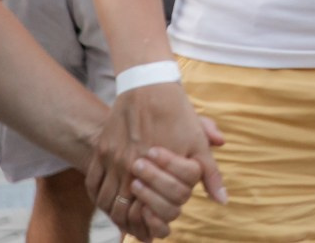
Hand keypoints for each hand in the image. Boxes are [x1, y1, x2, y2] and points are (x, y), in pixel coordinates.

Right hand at [87, 84, 225, 238]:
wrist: (149, 86)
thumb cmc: (178, 114)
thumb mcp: (199, 142)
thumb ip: (210, 174)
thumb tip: (222, 201)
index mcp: (156, 166)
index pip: (147, 209)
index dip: (151, 224)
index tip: (154, 231)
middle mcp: (130, 165)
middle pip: (123, 208)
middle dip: (131, 223)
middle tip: (138, 231)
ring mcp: (111, 159)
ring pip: (105, 200)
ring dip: (114, 213)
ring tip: (124, 220)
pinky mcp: (100, 151)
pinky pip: (92, 185)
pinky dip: (98, 198)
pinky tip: (108, 203)